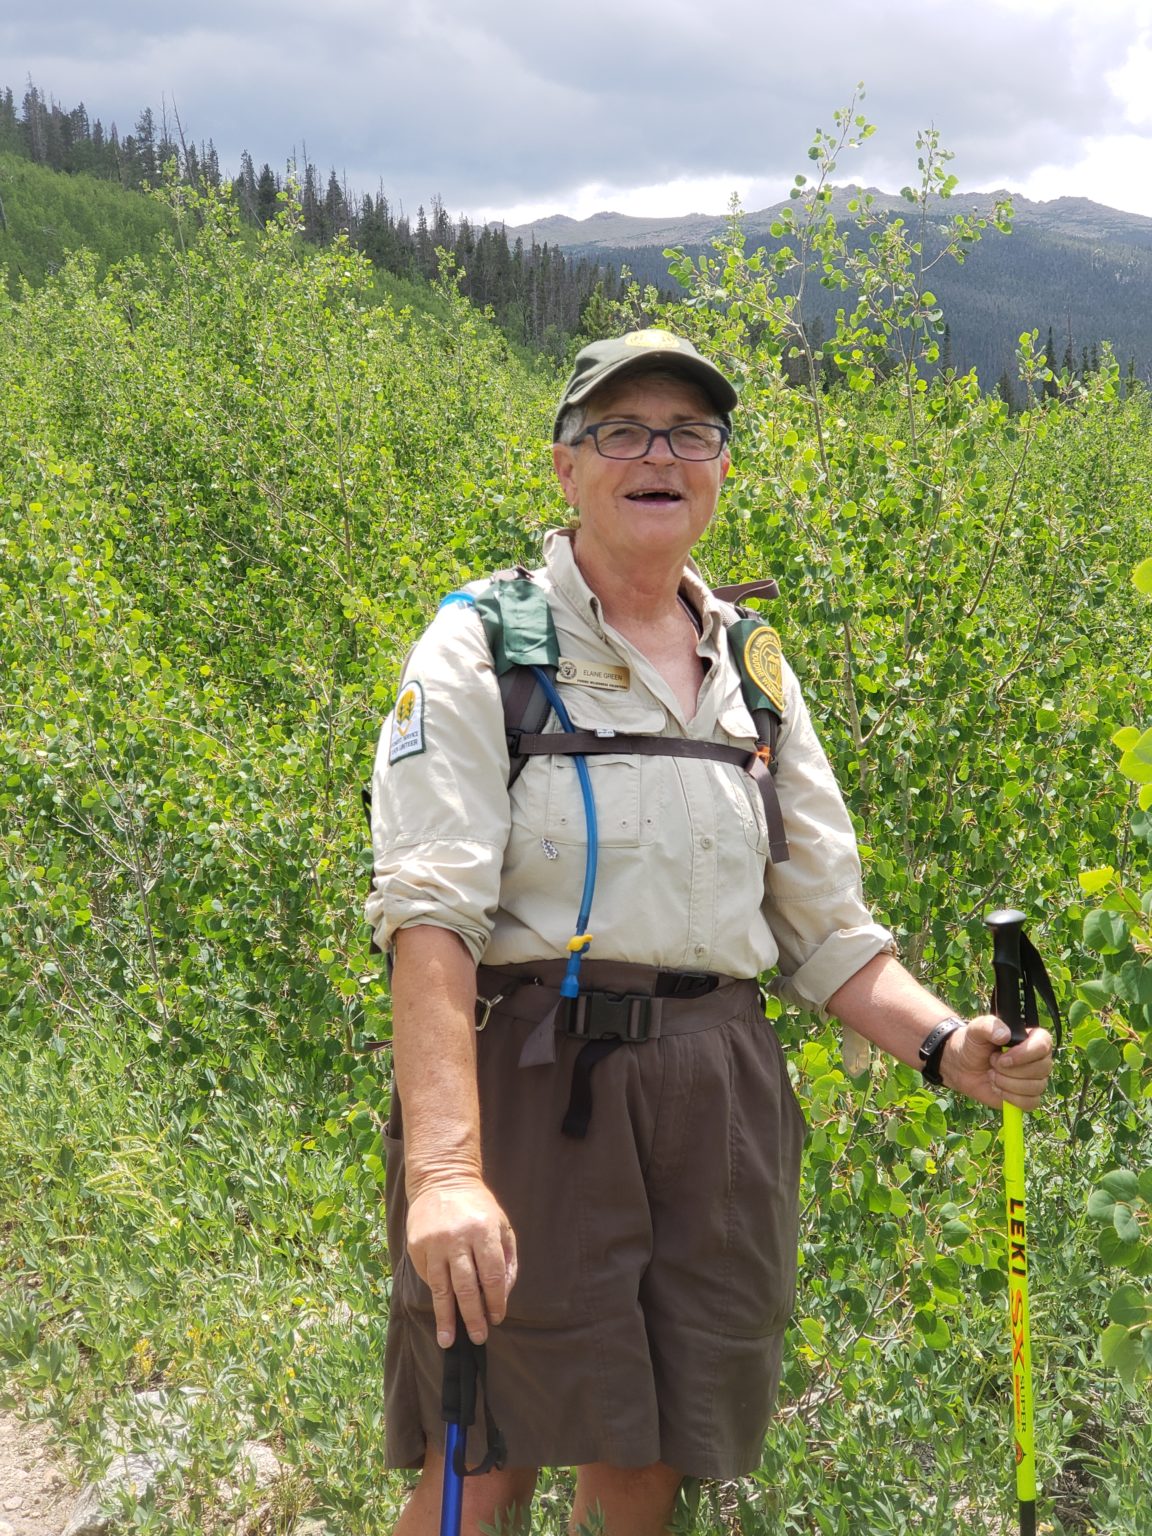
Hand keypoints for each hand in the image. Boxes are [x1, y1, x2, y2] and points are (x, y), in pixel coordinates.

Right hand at [405, 1177, 517, 1347]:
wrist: (442, 1180)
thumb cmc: (478, 1207)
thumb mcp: (501, 1226)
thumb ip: (506, 1261)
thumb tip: (501, 1297)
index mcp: (483, 1231)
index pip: (492, 1276)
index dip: (496, 1301)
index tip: (497, 1318)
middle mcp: (457, 1238)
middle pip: (467, 1287)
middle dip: (474, 1317)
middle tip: (479, 1338)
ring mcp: (434, 1243)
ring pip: (442, 1289)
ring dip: (446, 1318)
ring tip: (448, 1340)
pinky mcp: (416, 1247)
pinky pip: (429, 1278)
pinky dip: (437, 1294)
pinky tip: (442, 1308)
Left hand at [940, 1015, 1053, 1110]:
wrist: (962, 1067)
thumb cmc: (974, 1044)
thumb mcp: (976, 1029)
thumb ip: (989, 1025)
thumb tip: (1005, 1035)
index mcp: (1032, 1038)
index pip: (1043, 1045)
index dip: (1024, 1054)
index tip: (1002, 1057)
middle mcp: (1038, 1059)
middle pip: (1041, 1069)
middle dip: (1010, 1070)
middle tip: (992, 1062)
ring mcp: (1035, 1079)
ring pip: (1035, 1087)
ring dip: (1007, 1083)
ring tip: (992, 1074)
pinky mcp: (1027, 1097)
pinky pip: (1030, 1103)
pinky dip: (1010, 1098)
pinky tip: (997, 1088)